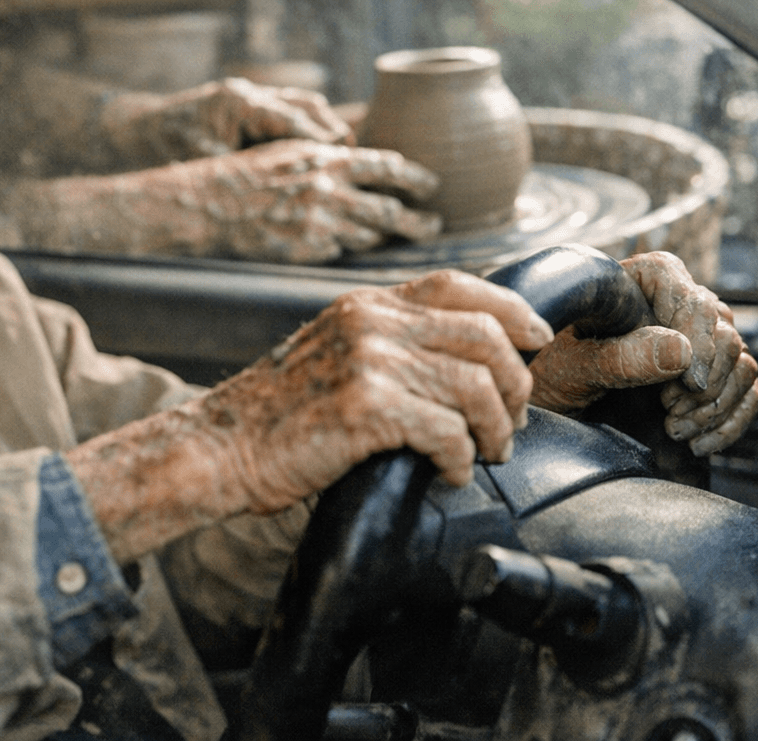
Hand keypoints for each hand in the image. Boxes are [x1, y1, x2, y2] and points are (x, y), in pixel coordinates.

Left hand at [100, 77, 354, 163]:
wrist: (137, 127)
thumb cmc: (164, 148)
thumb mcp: (199, 163)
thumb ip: (237, 173)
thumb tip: (274, 195)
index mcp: (239, 104)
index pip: (296, 121)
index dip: (325, 146)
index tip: (349, 168)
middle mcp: (251, 93)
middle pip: (311, 108)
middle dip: (336, 138)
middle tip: (361, 167)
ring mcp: (253, 95)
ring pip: (308, 105)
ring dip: (329, 132)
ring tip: (349, 163)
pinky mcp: (253, 104)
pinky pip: (295, 110)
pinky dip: (313, 130)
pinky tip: (324, 157)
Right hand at [130, 139, 442, 262]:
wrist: (208, 205)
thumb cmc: (246, 174)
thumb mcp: (291, 151)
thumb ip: (330, 158)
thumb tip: (365, 161)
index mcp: (328, 159)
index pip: (389, 168)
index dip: (416, 178)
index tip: (432, 186)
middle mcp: (329, 190)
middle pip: (391, 210)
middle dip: (418, 220)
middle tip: (434, 225)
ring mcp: (319, 223)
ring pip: (370, 236)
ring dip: (388, 239)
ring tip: (401, 240)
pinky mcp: (307, 251)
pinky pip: (340, 252)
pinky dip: (348, 249)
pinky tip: (350, 248)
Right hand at [207, 271, 554, 511]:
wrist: (219, 448)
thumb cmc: (276, 416)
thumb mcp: (333, 355)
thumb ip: (386, 344)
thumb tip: (461, 363)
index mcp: (364, 304)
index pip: (458, 285)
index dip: (511, 310)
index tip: (537, 338)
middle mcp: (370, 322)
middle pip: (483, 337)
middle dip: (515, 383)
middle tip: (511, 421)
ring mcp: (369, 361)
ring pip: (476, 385)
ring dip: (496, 428)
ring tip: (486, 452)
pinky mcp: (367, 407)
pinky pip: (448, 431)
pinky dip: (461, 459)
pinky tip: (449, 473)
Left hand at [526, 250, 757, 454]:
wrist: (551, 409)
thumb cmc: (549, 373)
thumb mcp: (572, 367)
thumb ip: (620, 358)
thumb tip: (681, 351)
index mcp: (638, 282)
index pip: (688, 294)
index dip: (697, 336)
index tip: (689, 382)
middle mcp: (673, 304)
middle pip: (722, 331)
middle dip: (705, 380)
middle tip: (670, 410)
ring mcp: (695, 340)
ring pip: (740, 361)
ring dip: (715, 404)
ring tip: (676, 429)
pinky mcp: (707, 375)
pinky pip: (747, 390)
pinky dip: (731, 421)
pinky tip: (699, 442)